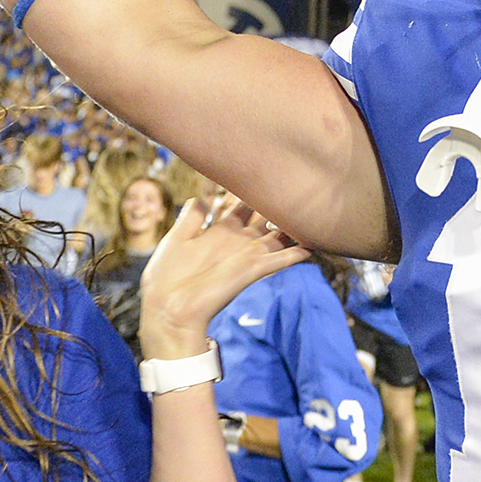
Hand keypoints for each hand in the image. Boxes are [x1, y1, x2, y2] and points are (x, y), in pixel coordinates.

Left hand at [135, 198, 309, 358]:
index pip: (241, 206)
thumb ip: (193, 215)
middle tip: (291, 183)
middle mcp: (237, 242)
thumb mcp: (176, 238)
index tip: (260, 172)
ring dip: (293, 225)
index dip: (250, 191)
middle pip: (264, 218)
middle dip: (276, 203)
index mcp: (219, 232)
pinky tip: (313, 243)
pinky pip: (281, 260)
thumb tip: (203, 190)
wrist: (168, 309)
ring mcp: (247, 256)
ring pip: (278, 237)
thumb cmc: (167, 277)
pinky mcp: (253, 270)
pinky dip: (297, 253)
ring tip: (311, 208)